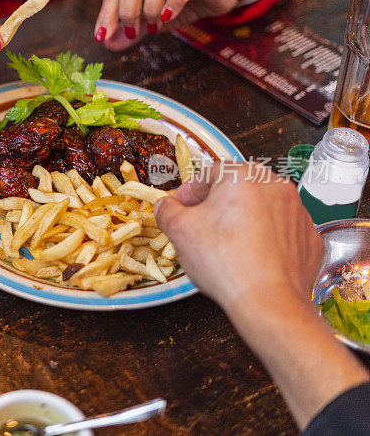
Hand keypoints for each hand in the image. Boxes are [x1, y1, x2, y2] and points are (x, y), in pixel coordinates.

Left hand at [94, 0, 251, 50]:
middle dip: (128, 12)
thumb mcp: (151, 20)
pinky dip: (173, 3)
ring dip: (151, 10)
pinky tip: (169, 17)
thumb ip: (131, 31)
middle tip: (133, 33)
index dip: (106, 14)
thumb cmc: (179, 2)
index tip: (102, 36)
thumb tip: (108, 44)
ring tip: (155, 26)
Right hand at [154, 162, 322, 311]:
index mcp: (243, 176)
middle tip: (201, 225)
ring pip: (262, 207)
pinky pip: (282, 230)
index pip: (209, 173)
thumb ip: (167, 210)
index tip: (180, 207)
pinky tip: (252, 257)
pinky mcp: (310, 237)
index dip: (189, 191)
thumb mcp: (179, 231)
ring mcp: (298, 212)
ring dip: (243, 219)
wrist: (268, 301)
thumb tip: (166, 206)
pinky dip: (267, 238)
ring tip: (227, 245)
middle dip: (217, 204)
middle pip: (238, 188)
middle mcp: (276, 186)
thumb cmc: (225, 262)